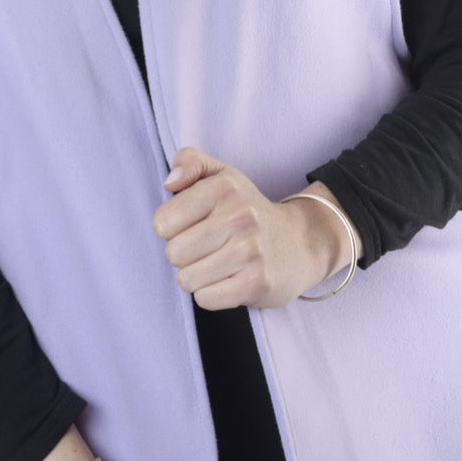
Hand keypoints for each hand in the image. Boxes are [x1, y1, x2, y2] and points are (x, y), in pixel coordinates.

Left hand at [152, 147, 360, 308]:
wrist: (300, 242)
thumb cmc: (246, 209)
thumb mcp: (220, 175)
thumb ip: (189, 161)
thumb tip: (169, 184)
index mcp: (223, 186)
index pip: (162, 222)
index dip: (171, 229)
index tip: (192, 225)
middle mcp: (239, 215)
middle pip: (173, 253)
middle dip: (183, 255)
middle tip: (207, 248)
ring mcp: (250, 250)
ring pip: (187, 279)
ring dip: (196, 276)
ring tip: (217, 264)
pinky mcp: (258, 282)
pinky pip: (206, 299)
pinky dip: (211, 294)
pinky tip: (228, 280)